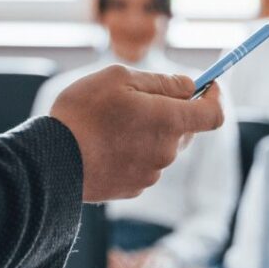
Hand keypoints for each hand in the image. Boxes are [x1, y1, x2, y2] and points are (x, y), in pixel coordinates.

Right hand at [50, 66, 223, 202]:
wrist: (52, 163)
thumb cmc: (82, 114)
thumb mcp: (119, 79)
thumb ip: (161, 82)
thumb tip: (189, 86)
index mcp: (169, 122)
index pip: (214, 115)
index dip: (216, 98)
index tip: (209, 86)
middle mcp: (167, 152)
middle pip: (186, 130)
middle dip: (173, 112)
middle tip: (142, 98)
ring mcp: (152, 173)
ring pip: (162, 147)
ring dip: (149, 132)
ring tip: (112, 123)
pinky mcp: (135, 188)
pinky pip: (145, 164)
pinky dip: (134, 152)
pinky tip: (106, 145)